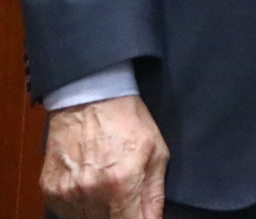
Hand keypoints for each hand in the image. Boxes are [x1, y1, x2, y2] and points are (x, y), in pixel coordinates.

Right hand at [42, 95, 168, 218]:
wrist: (88, 98)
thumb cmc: (128, 121)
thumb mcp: (156, 152)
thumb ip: (154, 194)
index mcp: (120, 185)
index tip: (140, 215)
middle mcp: (90, 193)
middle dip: (121, 214)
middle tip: (125, 193)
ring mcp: (66, 193)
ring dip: (100, 211)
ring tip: (108, 184)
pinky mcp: (49, 190)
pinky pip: (67, 211)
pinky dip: (81, 204)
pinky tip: (90, 184)